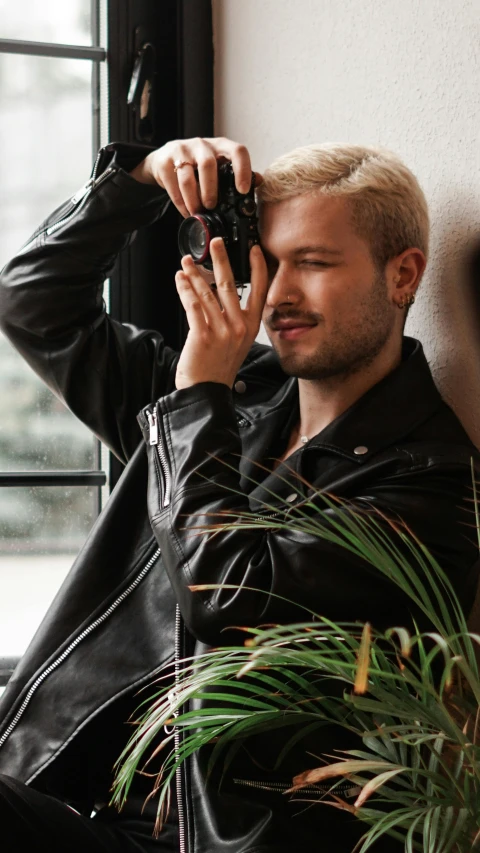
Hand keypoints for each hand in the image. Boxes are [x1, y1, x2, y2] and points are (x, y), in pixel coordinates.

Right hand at [129, 136, 261, 217]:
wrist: (164, 160)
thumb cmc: (197, 166)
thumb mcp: (219, 166)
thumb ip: (236, 174)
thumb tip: (260, 181)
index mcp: (220, 146)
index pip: (237, 151)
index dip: (243, 170)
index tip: (243, 190)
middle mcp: (202, 145)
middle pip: (208, 165)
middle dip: (210, 189)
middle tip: (211, 207)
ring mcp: (181, 151)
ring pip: (187, 177)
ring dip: (193, 199)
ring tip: (197, 213)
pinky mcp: (165, 162)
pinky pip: (173, 185)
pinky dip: (180, 203)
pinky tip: (185, 211)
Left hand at [174, 238, 267, 389]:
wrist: (205, 392)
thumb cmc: (218, 368)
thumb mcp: (235, 342)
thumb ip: (233, 318)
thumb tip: (220, 290)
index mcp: (250, 327)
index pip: (259, 290)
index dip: (257, 268)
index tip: (253, 249)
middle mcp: (238, 327)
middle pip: (230, 284)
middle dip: (221, 259)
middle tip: (215, 242)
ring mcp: (221, 331)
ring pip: (207, 293)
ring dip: (194, 274)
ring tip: (186, 262)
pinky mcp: (202, 335)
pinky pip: (193, 305)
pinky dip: (185, 290)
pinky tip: (180, 280)